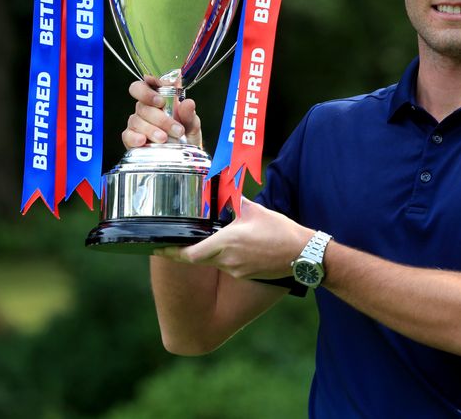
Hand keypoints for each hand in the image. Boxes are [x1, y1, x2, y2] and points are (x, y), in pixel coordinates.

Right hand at [121, 75, 202, 148]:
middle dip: (159, 117)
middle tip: (175, 128)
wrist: (183, 157)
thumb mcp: (191, 124)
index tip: (160, 100)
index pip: (146, 85)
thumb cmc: (185, 134)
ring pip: (137, 121)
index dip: (149, 89)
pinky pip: (127, 135)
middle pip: (142, 105)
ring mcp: (137, 123)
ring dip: (151, 130)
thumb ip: (189, 114)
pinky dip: (134, 138)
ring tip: (164, 139)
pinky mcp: (131, 138)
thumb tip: (188, 103)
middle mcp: (145, 109)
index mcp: (158, 98)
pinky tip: (143, 141)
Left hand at [154, 198, 313, 280]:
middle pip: (198, 259)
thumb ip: (235, 199)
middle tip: (178, 241)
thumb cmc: (280, 232)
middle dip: (187, 251)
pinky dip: (225, 257)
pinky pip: (228, 266)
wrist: (302, 254)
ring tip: (213, 238)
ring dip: (209, 252)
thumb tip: (223, 186)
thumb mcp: (255, 211)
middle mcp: (228, 260)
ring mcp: (237, 270)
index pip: (190, 254)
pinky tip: (235, 247)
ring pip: (214, 262)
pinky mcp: (246, 275)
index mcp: (226, 242)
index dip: (172, 252)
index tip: (158, 248)